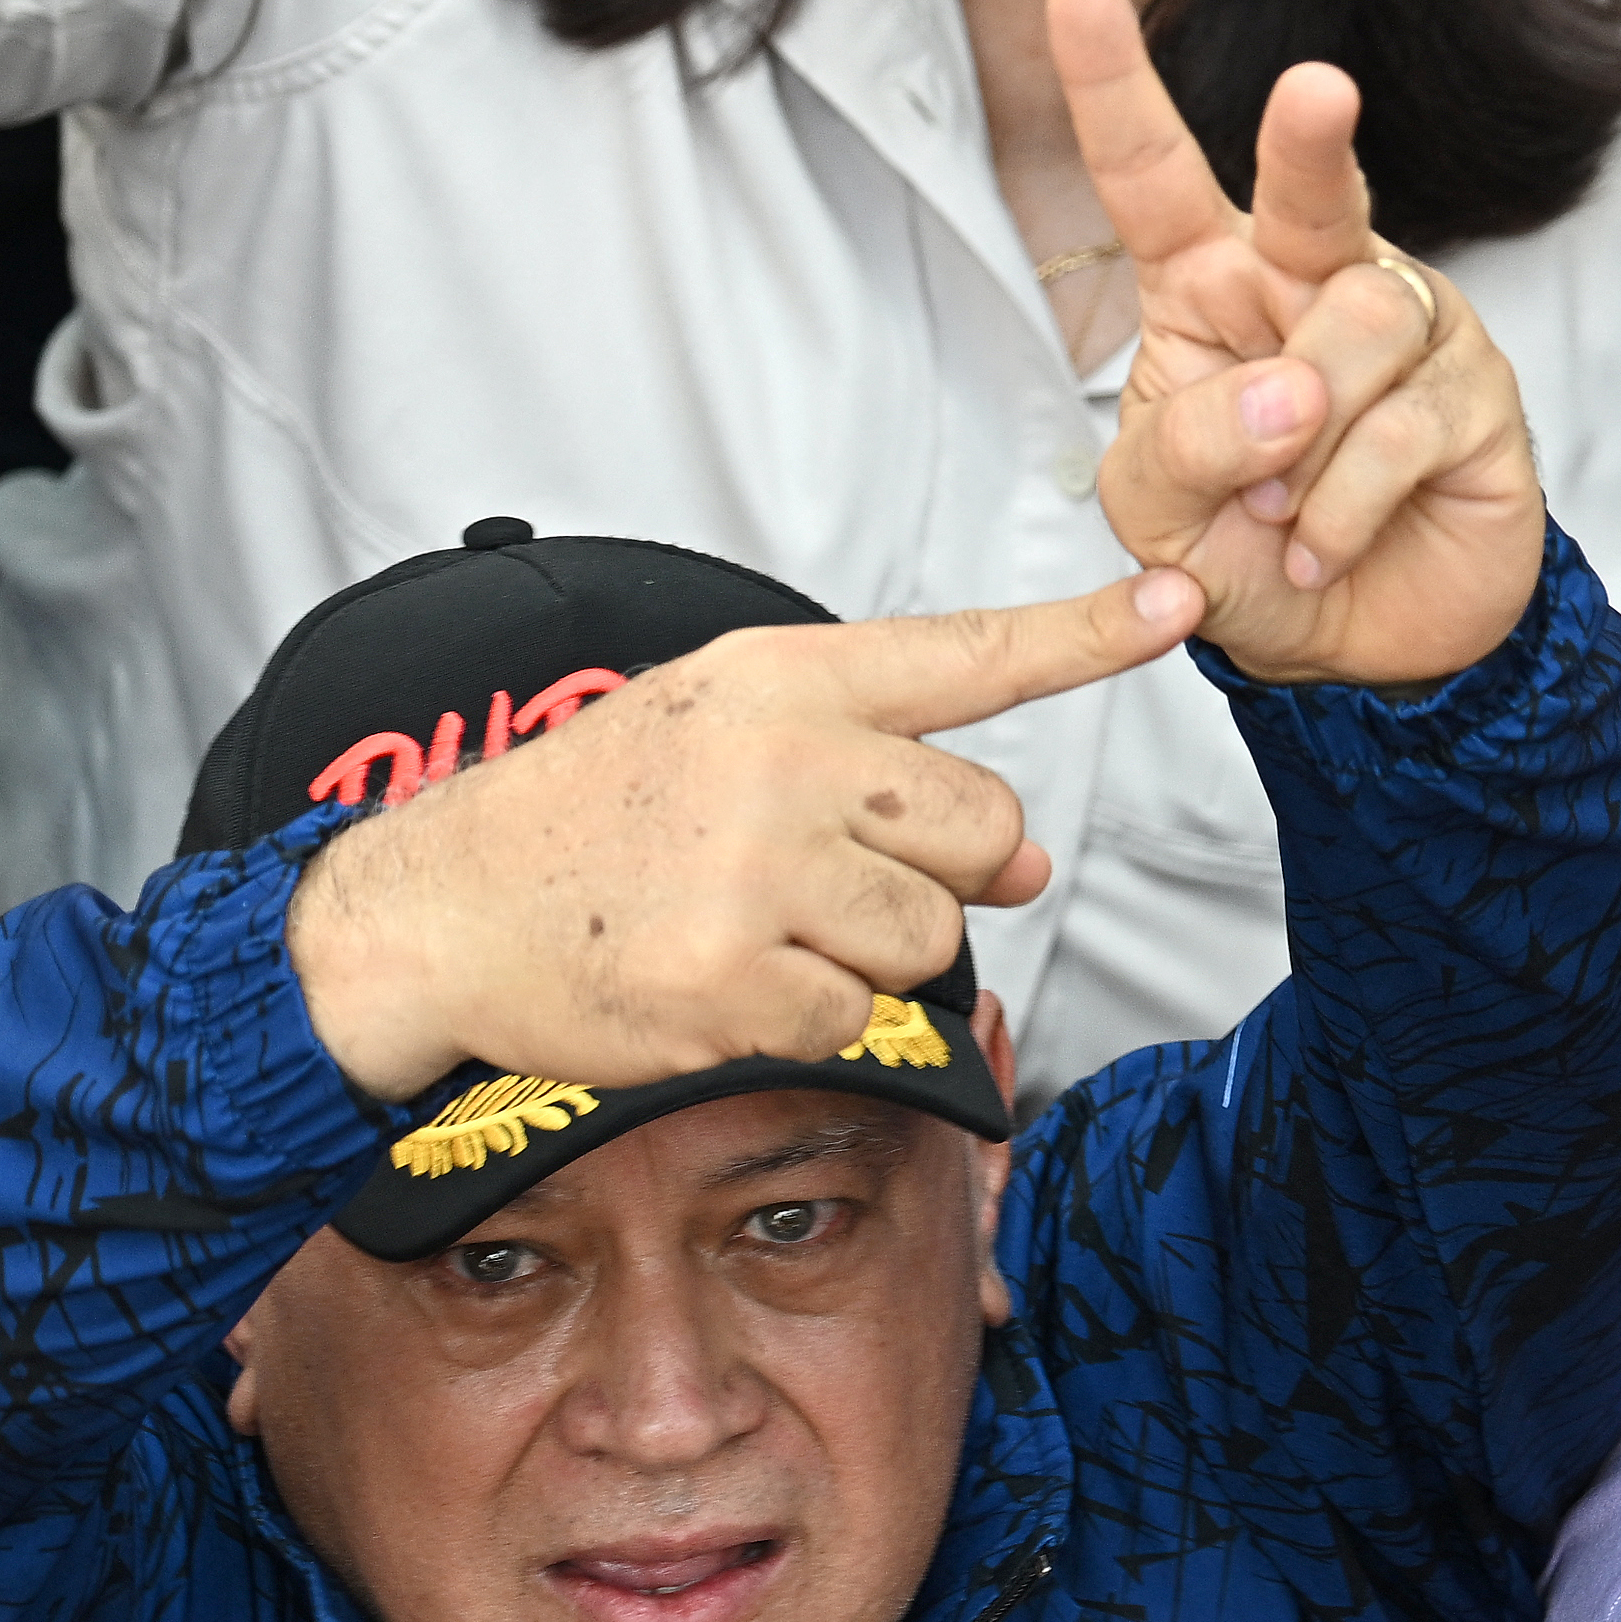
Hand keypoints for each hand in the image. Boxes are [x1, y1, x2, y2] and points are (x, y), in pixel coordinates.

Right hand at [283, 572, 1201, 1102]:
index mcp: (783, 676)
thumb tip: (1033, 859)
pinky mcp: (734, 981)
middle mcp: (784, 760)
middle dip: (937, 872)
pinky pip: (853, 1020)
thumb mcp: (726, 736)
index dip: (1087, 635)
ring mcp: (758, 871)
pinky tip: (720, 979)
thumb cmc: (594, 816)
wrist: (441, 906)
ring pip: (930, 939)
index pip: (967, 654)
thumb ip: (882, 774)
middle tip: (826, 875)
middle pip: (981, 827)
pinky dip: (803, 1020)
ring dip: (868, 956)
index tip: (1179, 601)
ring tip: (758, 924)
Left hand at [1048, 0, 1547, 687]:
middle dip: (1311, 138)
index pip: (1149, 170)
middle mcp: (1308, 279)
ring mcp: (1404, 327)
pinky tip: (1320, 546)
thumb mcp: (1156, 508)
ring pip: (1358, 328)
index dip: (1112, 80)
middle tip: (1316, 90)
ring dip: (1302, 442)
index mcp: (1207, 282)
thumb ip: (1182, 445)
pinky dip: (1340, 509)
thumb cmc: (1239, 547)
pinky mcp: (1474, 394)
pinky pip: (1400, 429)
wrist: (1351, 645)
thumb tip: (1284, 397)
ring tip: (1280, 515)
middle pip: (1310, 189)